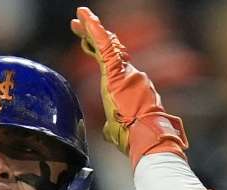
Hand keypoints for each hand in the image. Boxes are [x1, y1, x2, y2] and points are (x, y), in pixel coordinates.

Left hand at [70, 6, 187, 168]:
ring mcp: (125, 72)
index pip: (111, 63)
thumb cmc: (136, 138)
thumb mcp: (119, 130)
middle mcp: (128, 75)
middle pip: (108, 49)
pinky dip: (95, 32)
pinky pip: (104, 48)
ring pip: (105, 45)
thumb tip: (109, 131)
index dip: (99, 49)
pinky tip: (87, 20)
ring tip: (81, 15)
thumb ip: (113, 125)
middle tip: (79, 22)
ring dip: (91, 28)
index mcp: (126, 87)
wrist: (147, 138)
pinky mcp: (117, 72)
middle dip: (92, 34)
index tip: (87, 40)